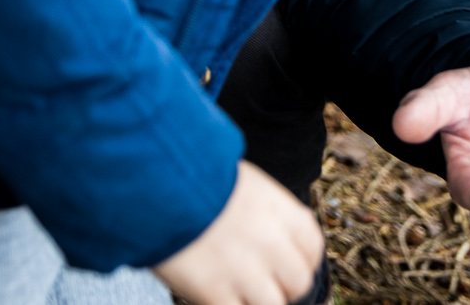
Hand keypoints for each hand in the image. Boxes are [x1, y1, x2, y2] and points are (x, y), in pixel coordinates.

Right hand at [155, 160, 322, 304]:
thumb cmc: (194, 177)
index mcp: (282, 212)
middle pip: (298, 282)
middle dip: (282, 285)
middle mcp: (272, 243)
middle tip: (260, 282)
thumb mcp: (245, 184)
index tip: (286, 264)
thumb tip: (279, 236)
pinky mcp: (214, 293)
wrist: (157, 179)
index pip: (313, 249)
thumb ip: (268, 214)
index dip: (301, 260)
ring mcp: (245, 271)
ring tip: (238, 290)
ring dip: (258, 300)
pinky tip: (216, 296)